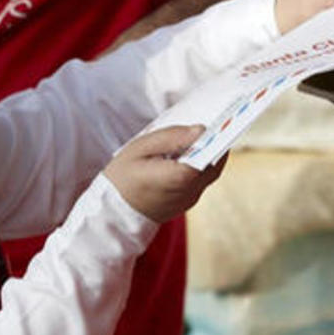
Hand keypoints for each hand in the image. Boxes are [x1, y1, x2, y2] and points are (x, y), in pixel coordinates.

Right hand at [103, 126, 225, 222]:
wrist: (111, 213)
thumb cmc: (121, 178)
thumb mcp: (139, 149)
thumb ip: (170, 137)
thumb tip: (200, 130)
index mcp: (180, 177)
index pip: (212, 154)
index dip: (218, 137)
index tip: (222, 120)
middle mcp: (190, 192)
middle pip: (214, 164)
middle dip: (216, 144)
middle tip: (214, 124)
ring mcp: (189, 200)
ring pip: (208, 174)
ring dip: (207, 155)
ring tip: (200, 136)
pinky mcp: (185, 204)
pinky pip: (199, 182)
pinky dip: (198, 167)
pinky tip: (189, 154)